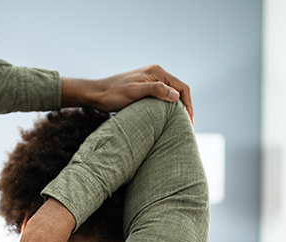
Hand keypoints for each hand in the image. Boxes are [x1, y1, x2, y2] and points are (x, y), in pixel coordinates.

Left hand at [62, 64, 193, 122]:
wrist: (96, 94)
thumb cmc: (113, 94)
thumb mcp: (135, 92)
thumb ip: (156, 91)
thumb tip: (176, 96)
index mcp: (157, 72)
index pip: (182, 87)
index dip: (188, 105)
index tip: (189, 122)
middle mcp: (156, 73)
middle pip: (178, 91)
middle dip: (185, 107)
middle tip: (187, 126)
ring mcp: (150, 80)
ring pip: (171, 94)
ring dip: (177, 108)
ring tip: (179, 124)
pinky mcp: (144, 88)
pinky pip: (161, 97)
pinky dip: (167, 107)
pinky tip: (166, 118)